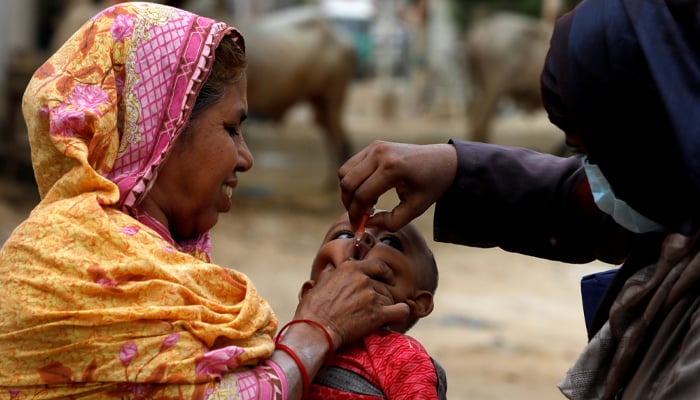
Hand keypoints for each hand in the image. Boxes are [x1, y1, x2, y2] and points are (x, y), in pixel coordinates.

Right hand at [292, 257, 408, 347]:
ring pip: (391, 299)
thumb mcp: (319, 283)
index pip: (379, 265)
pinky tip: (395, 318)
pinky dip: (400, 314)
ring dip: (386, 307)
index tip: (387, 280)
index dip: (386, 273)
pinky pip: (401, 310)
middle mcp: (363, 279)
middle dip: (381, 296)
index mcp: (350, 268)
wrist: (315, 330)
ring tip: (375, 317)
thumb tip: (331, 269)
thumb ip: (330, 274)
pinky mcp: (378, 314)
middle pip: (385, 285)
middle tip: (374, 307)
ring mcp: (372, 296)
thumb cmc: (313, 310)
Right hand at [338, 141, 457, 231]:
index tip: (358, 227)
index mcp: (393, 168)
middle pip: (348, 183)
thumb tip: (367, 222)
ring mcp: (375, 147)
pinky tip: (368, 192)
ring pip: (344, 172)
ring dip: (349, 192)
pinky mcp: (374, 146)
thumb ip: (390, 222)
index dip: (356, 215)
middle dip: (349, 204)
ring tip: (365, 204)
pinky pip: (351, 165)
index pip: (362, 195)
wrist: (443, 161)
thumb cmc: (431, 186)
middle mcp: (380, 154)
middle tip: (359, 217)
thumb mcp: (415, 209)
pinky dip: (353, 181)